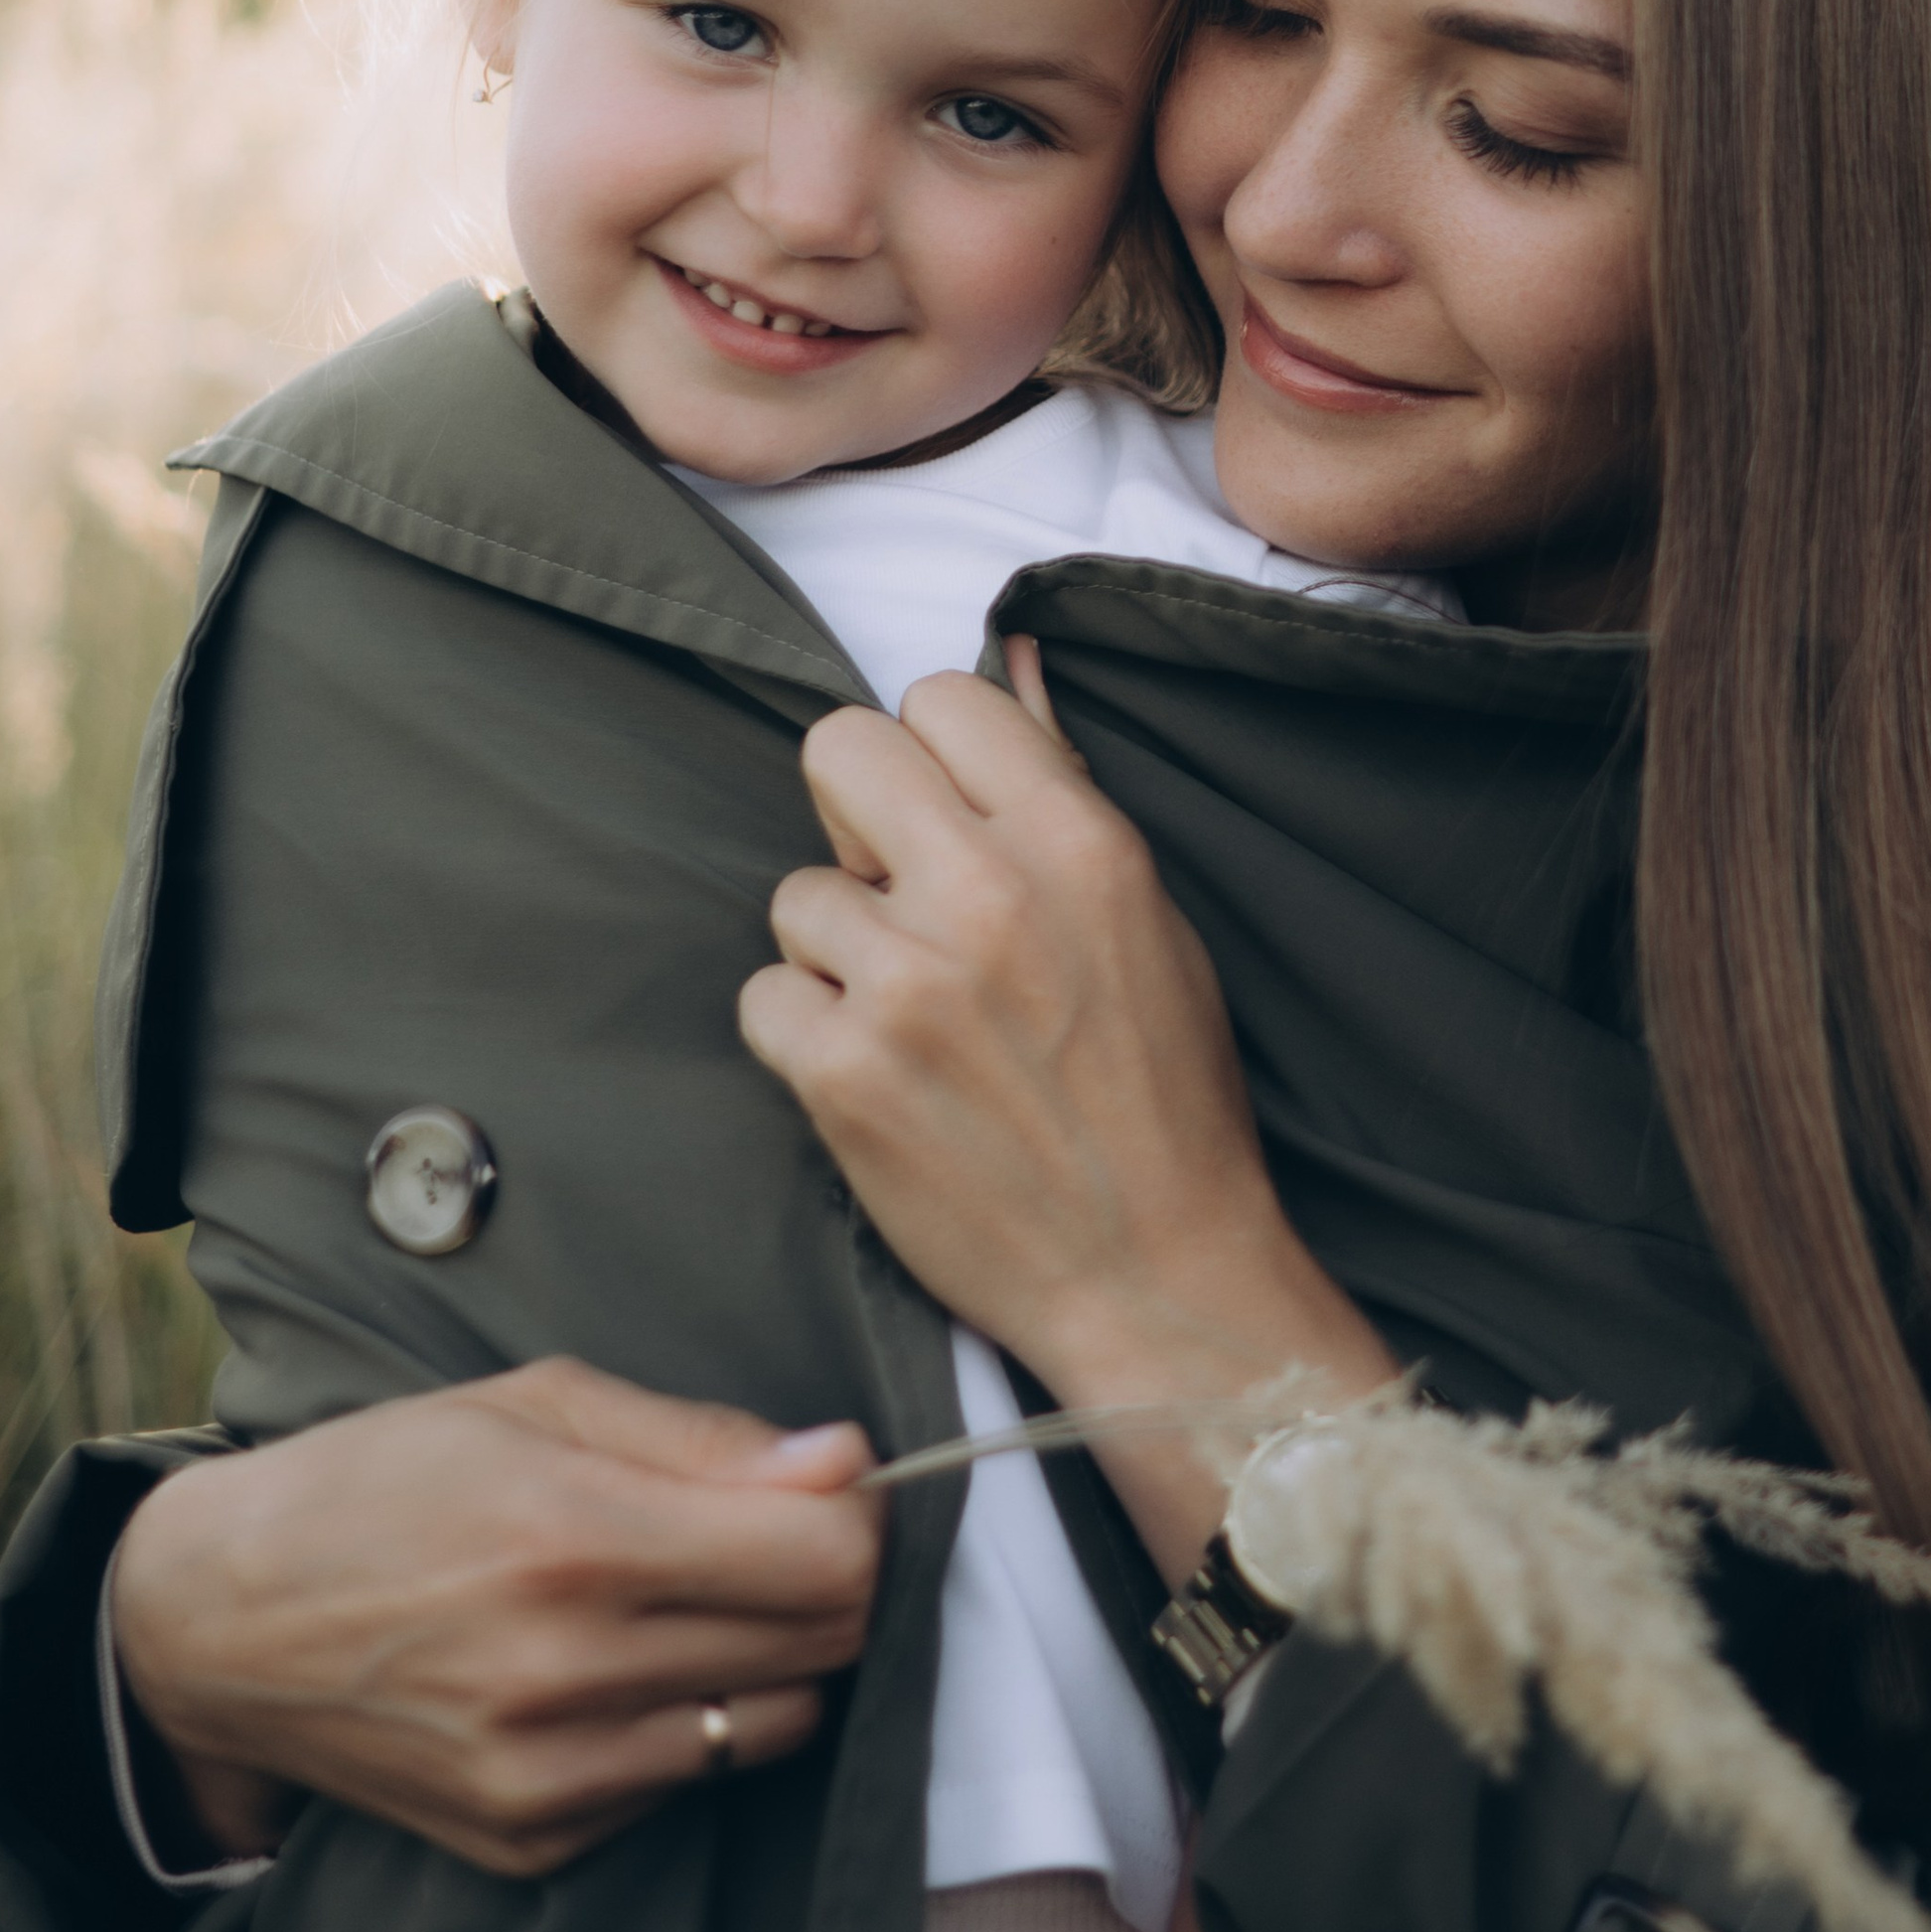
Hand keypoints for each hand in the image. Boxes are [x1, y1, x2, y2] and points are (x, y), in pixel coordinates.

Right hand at [108, 1360, 881, 1878]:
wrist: (219, 1623)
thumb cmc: (381, 1483)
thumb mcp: (535, 1403)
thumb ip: (704, 1439)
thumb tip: (844, 1463)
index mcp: (572, 1538)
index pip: (825, 1562)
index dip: (859, 1521)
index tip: (833, 1495)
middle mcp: (561, 1669)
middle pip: (820, 1646)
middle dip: (825, 1586)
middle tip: (769, 1544)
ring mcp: (544, 1772)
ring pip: (772, 1726)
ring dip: (765, 1664)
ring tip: (688, 1609)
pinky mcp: (530, 1840)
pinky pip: (684, 1785)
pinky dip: (682, 1728)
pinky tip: (609, 1675)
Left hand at [738, 645, 1391, 1582]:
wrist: (1156, 1274)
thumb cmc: (1165, 1100)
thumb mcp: (1148, 919)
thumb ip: (1063, 784)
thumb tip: (1014, 656)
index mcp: (1079, 843)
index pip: (939, 697)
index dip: (932, 758)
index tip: (950, 824)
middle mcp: (989, 896)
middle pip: (839, 750)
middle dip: (857, 818)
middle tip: (901, 899)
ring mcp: (907, 986)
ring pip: (796, 894)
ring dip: (838, 953)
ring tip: (912, 1021)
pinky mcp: (842, 1075)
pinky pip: (765, 997)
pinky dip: (805, 1039)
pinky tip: (875, 1078)